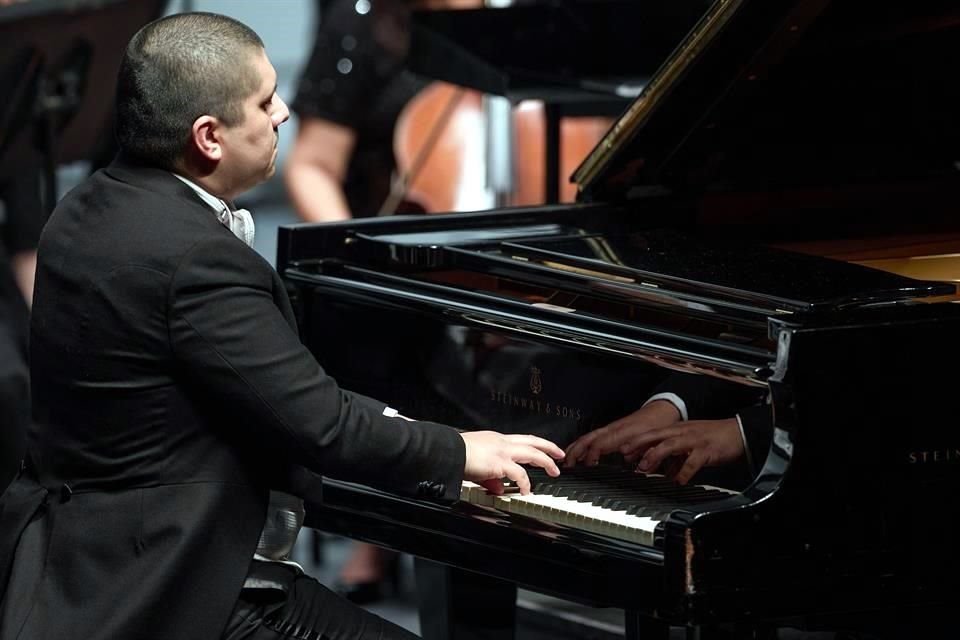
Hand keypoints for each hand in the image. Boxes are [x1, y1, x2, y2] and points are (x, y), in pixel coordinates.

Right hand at [460, 431, 564, 494]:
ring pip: (532, 452)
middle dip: (549, 447)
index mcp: (495, 440)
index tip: (542, 450)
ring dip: (546, 461)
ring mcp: (502, 451)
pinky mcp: (499, 463)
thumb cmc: (456, 455)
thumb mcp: (477, 466)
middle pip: (532, 441)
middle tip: (560, 454)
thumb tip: (499, 489)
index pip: (520, 440)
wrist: (447, 452)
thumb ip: (490, 478)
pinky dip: (525, 483)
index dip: (534, 445)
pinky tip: (527, 491)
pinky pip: (519, 473)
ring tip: (555, 471)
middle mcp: (501, 442)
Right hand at [563, 400, 680, 467]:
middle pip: (589, 438)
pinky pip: (594, 436)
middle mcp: (614, 429)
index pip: (601, 443)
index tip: (588, 465)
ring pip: (589, 437)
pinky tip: (580, 451)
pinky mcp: (613, 429)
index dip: (592, 454)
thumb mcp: (655, 440)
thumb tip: (628, 460)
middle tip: (567, 464)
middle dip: (576, 451)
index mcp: (623, 432)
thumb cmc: (659, 424)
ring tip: (567, 459)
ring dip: (576, 447)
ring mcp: (612, 428)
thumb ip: (642, 451)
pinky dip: (584, 444)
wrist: (664, 409)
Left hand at [629, 418, 743, 484]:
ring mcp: (694, 440)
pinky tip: (678, 480)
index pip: (652, 433)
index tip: (622, 450)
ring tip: (645, 467)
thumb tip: (663, 472)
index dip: (636, 440)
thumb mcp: (690, 445)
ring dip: (656, 455)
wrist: (738, 432)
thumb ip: (675, 457)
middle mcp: (683, 432)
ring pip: (671, 444)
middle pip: (657, 435)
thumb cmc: (713, 438)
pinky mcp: (707, 450)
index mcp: (677, 430)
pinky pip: (693, 461)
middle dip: (639, 444)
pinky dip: (684, 471)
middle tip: (625, 454)